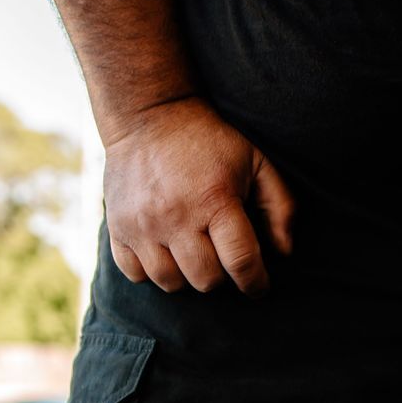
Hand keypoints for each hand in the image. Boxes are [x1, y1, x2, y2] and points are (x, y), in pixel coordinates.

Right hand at [102, 97, 295, 294]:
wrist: (149, 116)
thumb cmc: (210, 143)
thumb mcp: (256, 162)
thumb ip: (280, 207)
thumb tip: (284, 253)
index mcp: (215, 200)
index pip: (241, 262)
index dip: (256, 283)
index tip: (259, 286)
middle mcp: (176, 217)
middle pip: (206, 280)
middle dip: (221, 276)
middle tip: (222, 260)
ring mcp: (142, 225)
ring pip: (170, 283)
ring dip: (187, 278)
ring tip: (194, 256)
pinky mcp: (117, 227)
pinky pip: (135, 274)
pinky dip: (151, 273)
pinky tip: (165, 254)